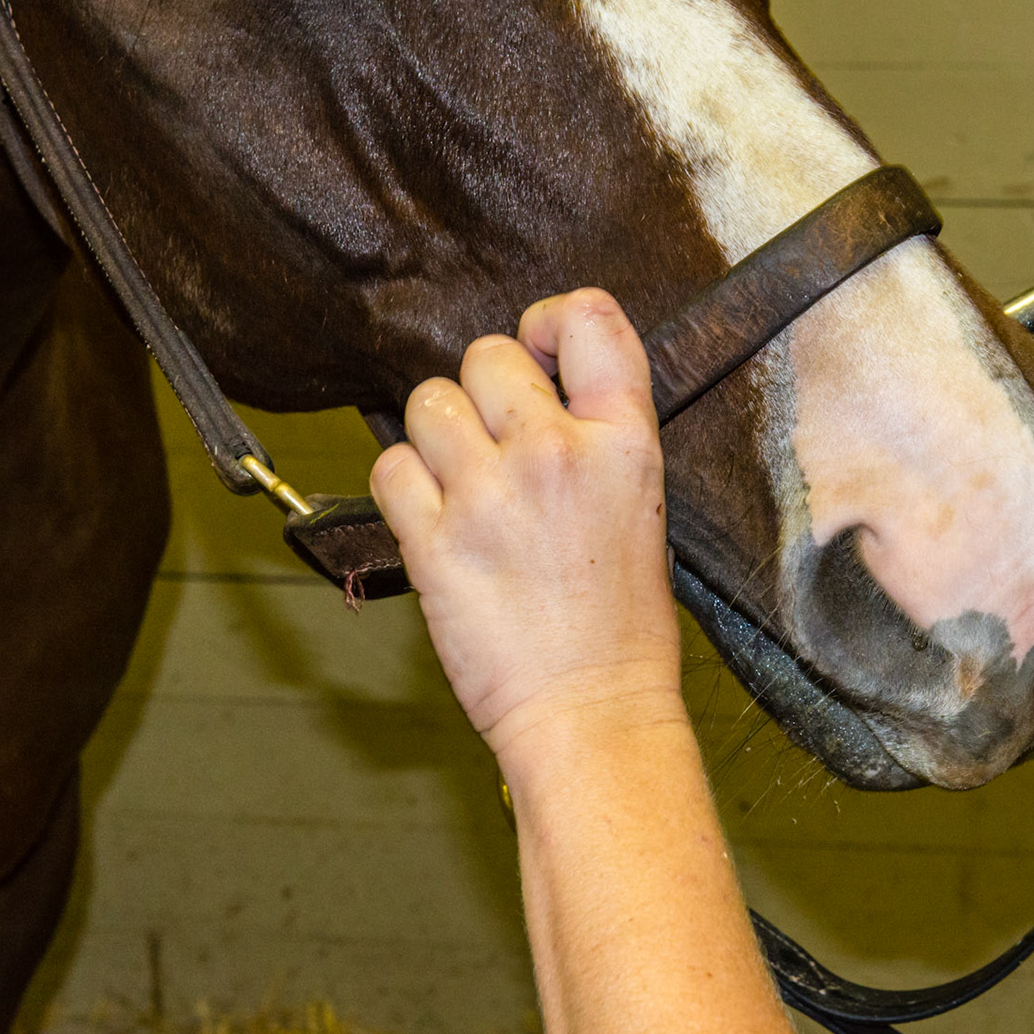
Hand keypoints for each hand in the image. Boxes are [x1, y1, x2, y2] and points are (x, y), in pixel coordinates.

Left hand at [370, 289, 681, 758]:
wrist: (592, 713)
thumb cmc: (621, 629)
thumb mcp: (643, 508)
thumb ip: (597, 437)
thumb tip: (541, 389)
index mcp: (625, 444)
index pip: (590, 320)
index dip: (551, 320)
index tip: (540, 352)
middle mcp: (557, 455)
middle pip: (488, 355)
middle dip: (483, 391)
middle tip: (495, 443)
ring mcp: (490, 496)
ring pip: (428, 402)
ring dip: (436, 436)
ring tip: (462, 485)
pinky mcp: (434, 541)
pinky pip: (391, 467)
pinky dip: (403, 487)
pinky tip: (435, 520)